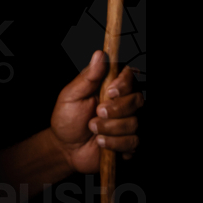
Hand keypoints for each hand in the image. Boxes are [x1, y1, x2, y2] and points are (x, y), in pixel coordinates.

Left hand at [50, 50, 141, 173]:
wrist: (65, 148)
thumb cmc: (67, 118)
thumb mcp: (71, 95)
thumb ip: (88, 77)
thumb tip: (100, 54)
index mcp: (110, 87)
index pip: (129, 76)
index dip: (124, 84)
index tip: (110, 91)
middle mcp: (123, 103)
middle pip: (137, 100)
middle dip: (116, 110)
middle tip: (96, 114)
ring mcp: (128, 122)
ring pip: (134, 123)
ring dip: (110, 128)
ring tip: (93, 129)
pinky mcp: (130, 141)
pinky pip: (133, 142)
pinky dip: (114, 143)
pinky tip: (101, 143)